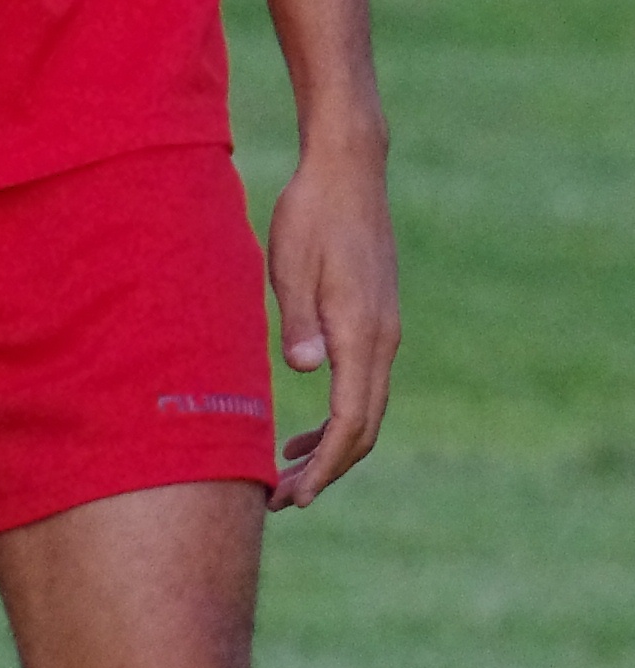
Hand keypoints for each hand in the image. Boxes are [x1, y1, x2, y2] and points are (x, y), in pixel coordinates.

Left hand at [266, 131, 398, 510]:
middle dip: (326, 470)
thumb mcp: (292, 263)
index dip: (323, 467)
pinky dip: (339, 415)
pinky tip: (307, 422)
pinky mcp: (376, 318)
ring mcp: (384, 329)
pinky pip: (364, 384)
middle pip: (364, 429)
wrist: (348, 168)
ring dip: (332, 446)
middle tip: (283, 499)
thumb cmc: (311, 212)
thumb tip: (305, 371)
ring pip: (367, 409)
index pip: (350, 423)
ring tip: (288, 470)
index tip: (292, 496)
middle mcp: (383, 339)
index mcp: (362, 332)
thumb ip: (299, 319)